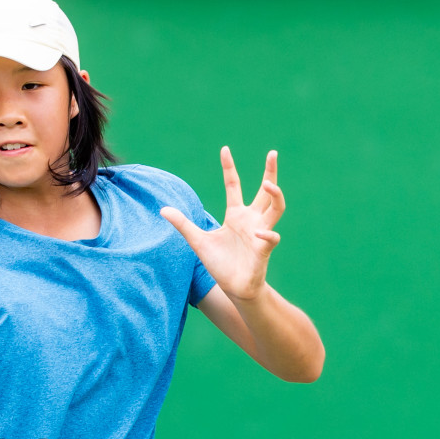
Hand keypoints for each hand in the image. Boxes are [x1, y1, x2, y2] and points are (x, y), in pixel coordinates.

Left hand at [161, 147, 284, 301]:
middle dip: (270, 172)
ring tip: (269, 184)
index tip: (224, 149)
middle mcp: (252, 220)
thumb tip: (163, 208)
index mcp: (236, 214)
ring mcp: (260, 233)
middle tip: (272, 153)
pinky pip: (271, 238)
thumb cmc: (220, 265)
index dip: (229, 168)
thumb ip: (183, 224)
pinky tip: (259, 234)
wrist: (234, 288)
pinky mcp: (264, 250)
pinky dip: (267, 235)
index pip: (234, 185)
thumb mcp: (197, 241)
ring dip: (276, 195)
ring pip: (276, 208)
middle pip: (265, 192)